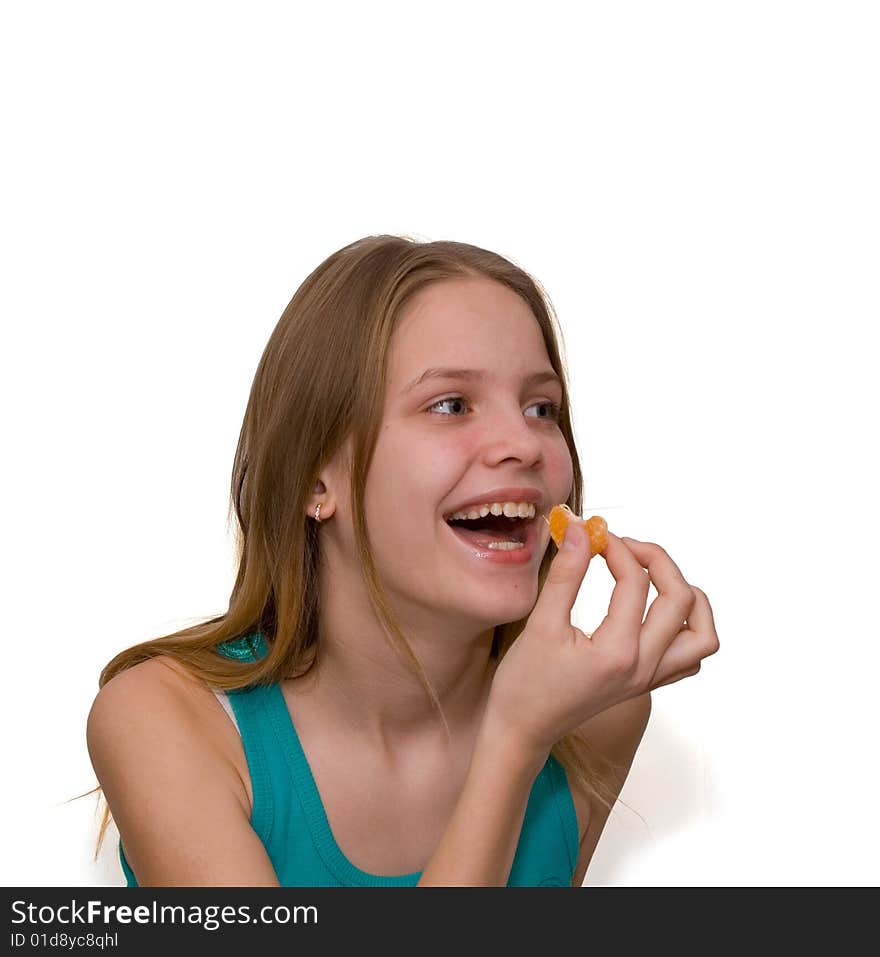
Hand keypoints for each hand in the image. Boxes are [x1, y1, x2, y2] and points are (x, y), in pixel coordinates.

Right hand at [485, 521, 719, 760]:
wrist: (522, 730)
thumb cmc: (524, 684)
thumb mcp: (540, 623)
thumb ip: (566, 574)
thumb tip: (580, 530)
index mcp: (618, 652)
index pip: (635, 582)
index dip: (614, 547)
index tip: (590, 534)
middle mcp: (644, 667)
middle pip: (681, 599)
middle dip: (656, 560)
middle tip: (622, 546)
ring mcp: (650, 679)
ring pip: (702, 633)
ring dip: (686, 596)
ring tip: (652, 576)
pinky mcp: (646, 684)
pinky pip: (690, 656)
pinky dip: (685, 628)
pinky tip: (654, 612)